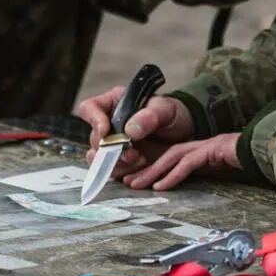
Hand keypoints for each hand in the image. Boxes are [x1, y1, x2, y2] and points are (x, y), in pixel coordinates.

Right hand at [76, 86, 194, 173]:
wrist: (185, 133)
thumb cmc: (173, 114)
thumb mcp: (165, 109)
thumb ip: (150, 116)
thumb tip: (130, 130)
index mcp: (114, 104)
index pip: (90, 108)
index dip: (93, 120)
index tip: (105, 130)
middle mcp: (109, 124)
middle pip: (94, 138)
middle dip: (110, 148)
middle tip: (131, 153)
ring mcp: (113, 145)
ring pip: (99, 158)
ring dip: (116, 163)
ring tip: (138, 159)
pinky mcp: (121, 162)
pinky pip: (114, 171)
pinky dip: (125, 171)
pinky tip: (141, 166)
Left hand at [122, 133, 241, 190]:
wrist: (268, 152)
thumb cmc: (248, 164)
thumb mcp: (221, 174)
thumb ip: (205, 177)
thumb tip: (187, 192)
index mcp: (200, 151)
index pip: (170, 157)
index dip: (151, 167)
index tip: (134, 180)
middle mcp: (200, 145)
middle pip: (166, 154)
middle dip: (145, 168)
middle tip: (127, 182)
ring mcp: (207, 145)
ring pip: (172, 156)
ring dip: (153, 171)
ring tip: (137, 184)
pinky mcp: (214, 149)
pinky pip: (189, 162)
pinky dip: (174, 174)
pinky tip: (162, 186)